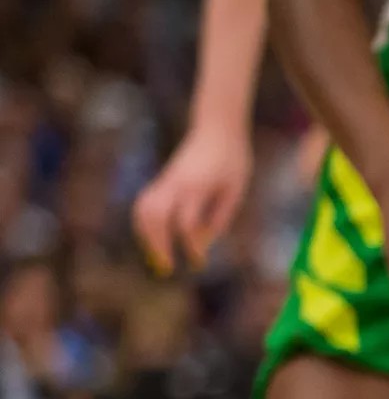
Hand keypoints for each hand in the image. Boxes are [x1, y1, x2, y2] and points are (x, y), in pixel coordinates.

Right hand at [132, 122, 251, 274]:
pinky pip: (144, 204)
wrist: (216, 130)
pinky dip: (144, 224)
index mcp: (197, 187)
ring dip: (146, 236)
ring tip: (157, 257)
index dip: (190, 246)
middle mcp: (175, 184)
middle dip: (157, 245)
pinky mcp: (162, 180)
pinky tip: (154, 240)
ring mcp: (165, 181)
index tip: (198, 262)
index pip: (186, 223)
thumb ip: (219, 217)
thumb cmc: (232, 161)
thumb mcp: (235, 191)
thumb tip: (203, 242)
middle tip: (167, 268)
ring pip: (143, 210)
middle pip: (155, 218)